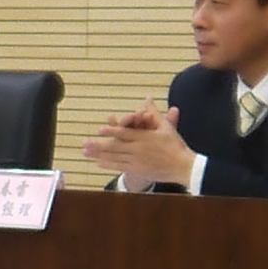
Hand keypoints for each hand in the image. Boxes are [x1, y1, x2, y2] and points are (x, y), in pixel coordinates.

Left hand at [81, 108, 195, 186]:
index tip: (99, 130)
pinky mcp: (138, 170)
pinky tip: (98, 163)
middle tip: (84, 144)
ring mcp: (137, 161)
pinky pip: (120, 167)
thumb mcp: (165, 127)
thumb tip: (147, 98)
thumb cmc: (175, 145)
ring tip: (86, 153)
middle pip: (115, 146)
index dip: (112, 131)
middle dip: (98, 145)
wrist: (183, 167)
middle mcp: (138, 149)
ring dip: (99, 155)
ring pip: (114, 157)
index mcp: (145, 138)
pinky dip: (109, 165)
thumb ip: (153, 113)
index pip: (125, 133)